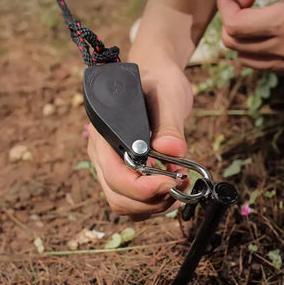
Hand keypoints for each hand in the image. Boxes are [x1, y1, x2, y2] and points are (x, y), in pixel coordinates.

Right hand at [87, 64, 192, 219]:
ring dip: (154, 204)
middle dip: (151, 200)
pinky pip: (135, 201)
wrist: (157, 80)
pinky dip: (155, 202)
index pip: (114, 175)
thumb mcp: (167, 96)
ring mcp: (114, 165)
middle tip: (179, 184)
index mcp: (106, 134)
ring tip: (178, 183)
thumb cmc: (158, 83)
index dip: (141, 188)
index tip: (170, 182)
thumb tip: (172, 150)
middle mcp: (104, 154)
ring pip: (125, 204)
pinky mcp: (127, 172)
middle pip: (118, 197)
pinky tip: (171, 183)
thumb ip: (169, 124)